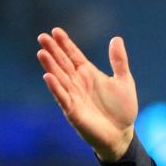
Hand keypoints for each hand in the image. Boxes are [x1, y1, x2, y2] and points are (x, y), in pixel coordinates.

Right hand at [37, 27, 137, 161]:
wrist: (122, 134)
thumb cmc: (123, 109)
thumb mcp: (124, 81)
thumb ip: (119, 61)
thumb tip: (116, 38)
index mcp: (88, 74)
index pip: (73, 55)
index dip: (65, 44)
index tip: (56, 31)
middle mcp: (78, 83)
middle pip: (63, 63)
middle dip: (53, 51)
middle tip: (42, 37)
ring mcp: (74, 96)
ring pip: (59, 78)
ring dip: (50, 66)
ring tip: (42, 53)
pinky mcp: (73, 111)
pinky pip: (62, 97)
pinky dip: (55, 88)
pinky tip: (48, 77)